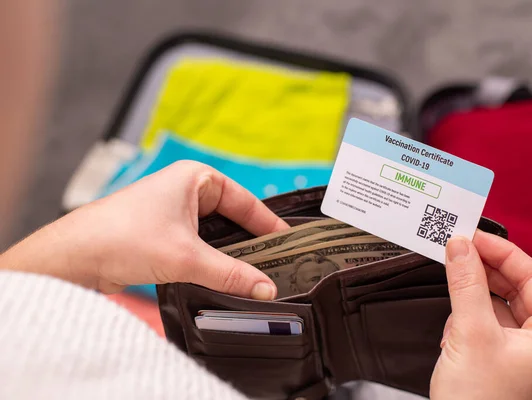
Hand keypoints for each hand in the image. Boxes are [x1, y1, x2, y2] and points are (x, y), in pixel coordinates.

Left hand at [0, 161, 288, 297]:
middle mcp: (186, 190)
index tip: (289, 244)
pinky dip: (213, 260)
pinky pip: (200, 245)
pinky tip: (225, 277)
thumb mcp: (186, 257)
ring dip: (231, 254)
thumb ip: (230, 273)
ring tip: (253, 274)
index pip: (246, 200)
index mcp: (196, 177)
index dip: (268, 224)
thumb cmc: (120, 236)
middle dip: (250, 242)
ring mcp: (174, 212)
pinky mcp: (164, 234)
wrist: (74, 256)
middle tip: (274, 265)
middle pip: (232, 217)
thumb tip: (264, 287)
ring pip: (216, 234)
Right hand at [430, 232, 531, 399]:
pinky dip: (467, 321)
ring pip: (498, 304)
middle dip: (483, 273)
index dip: (500, 251)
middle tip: (456, 249)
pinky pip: (487, 322)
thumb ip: (465, 283)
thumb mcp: (470, 332)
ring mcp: (525, 351)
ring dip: (472, 301)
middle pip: (515, 287)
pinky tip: (454, 333)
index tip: (471, 234)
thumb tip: (460, 247)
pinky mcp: (503, 358)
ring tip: (453, 299)